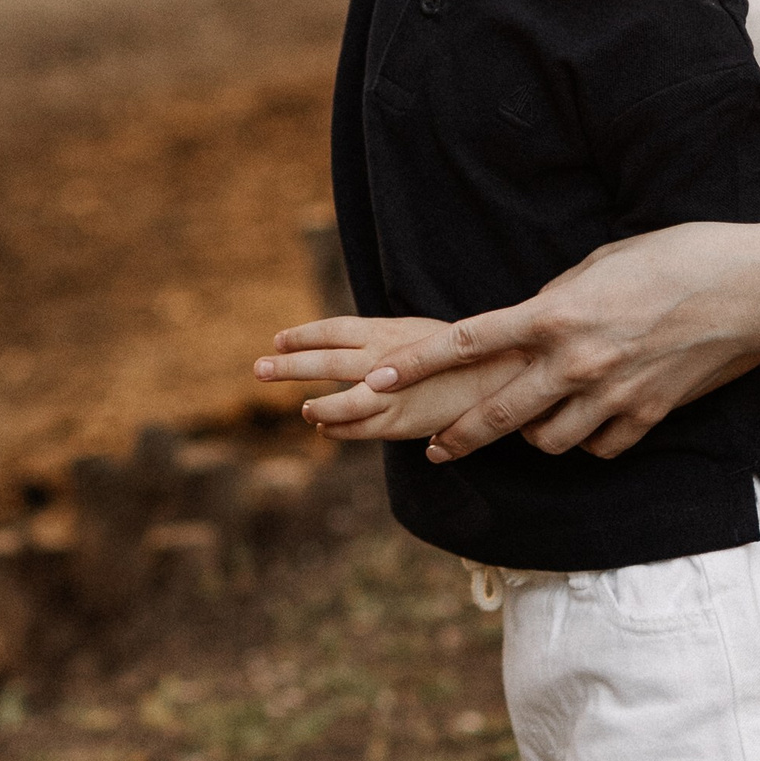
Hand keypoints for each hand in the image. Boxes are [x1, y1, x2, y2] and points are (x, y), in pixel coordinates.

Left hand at [255, 316, 539, 449]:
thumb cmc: (460, 354)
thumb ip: (384, 341)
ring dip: (315, 406)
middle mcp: (384, 361)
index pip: (334, 330)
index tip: (279, 339)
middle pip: (325, 362)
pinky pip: (360, 430)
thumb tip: (350, 348)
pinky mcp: (402, 424)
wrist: (500, 376)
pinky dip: (339, 429)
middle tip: (259, 369)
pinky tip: (325, 427)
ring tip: (301, 409)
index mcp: (388, 333)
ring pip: (339, 403)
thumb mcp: (419, 334)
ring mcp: (391, 395)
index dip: (304, 335)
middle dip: (290, 366)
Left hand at [357, 223, 759, 462]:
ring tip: (528, 428)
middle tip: (438, 447)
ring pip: (546, 441)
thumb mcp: (600, 263)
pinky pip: (600, 446)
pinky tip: (590, 425)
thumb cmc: (675, 257)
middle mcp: (575, 360)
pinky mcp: (647, 415)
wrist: (747, 286)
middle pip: (496, 413)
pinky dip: (589, 440)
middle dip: (459, 435)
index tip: (377, 379)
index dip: (415, 365)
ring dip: (531, 436)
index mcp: (555, 313)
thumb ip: (557, 299)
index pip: (467, 342)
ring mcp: (611, 394)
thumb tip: (532, 323)